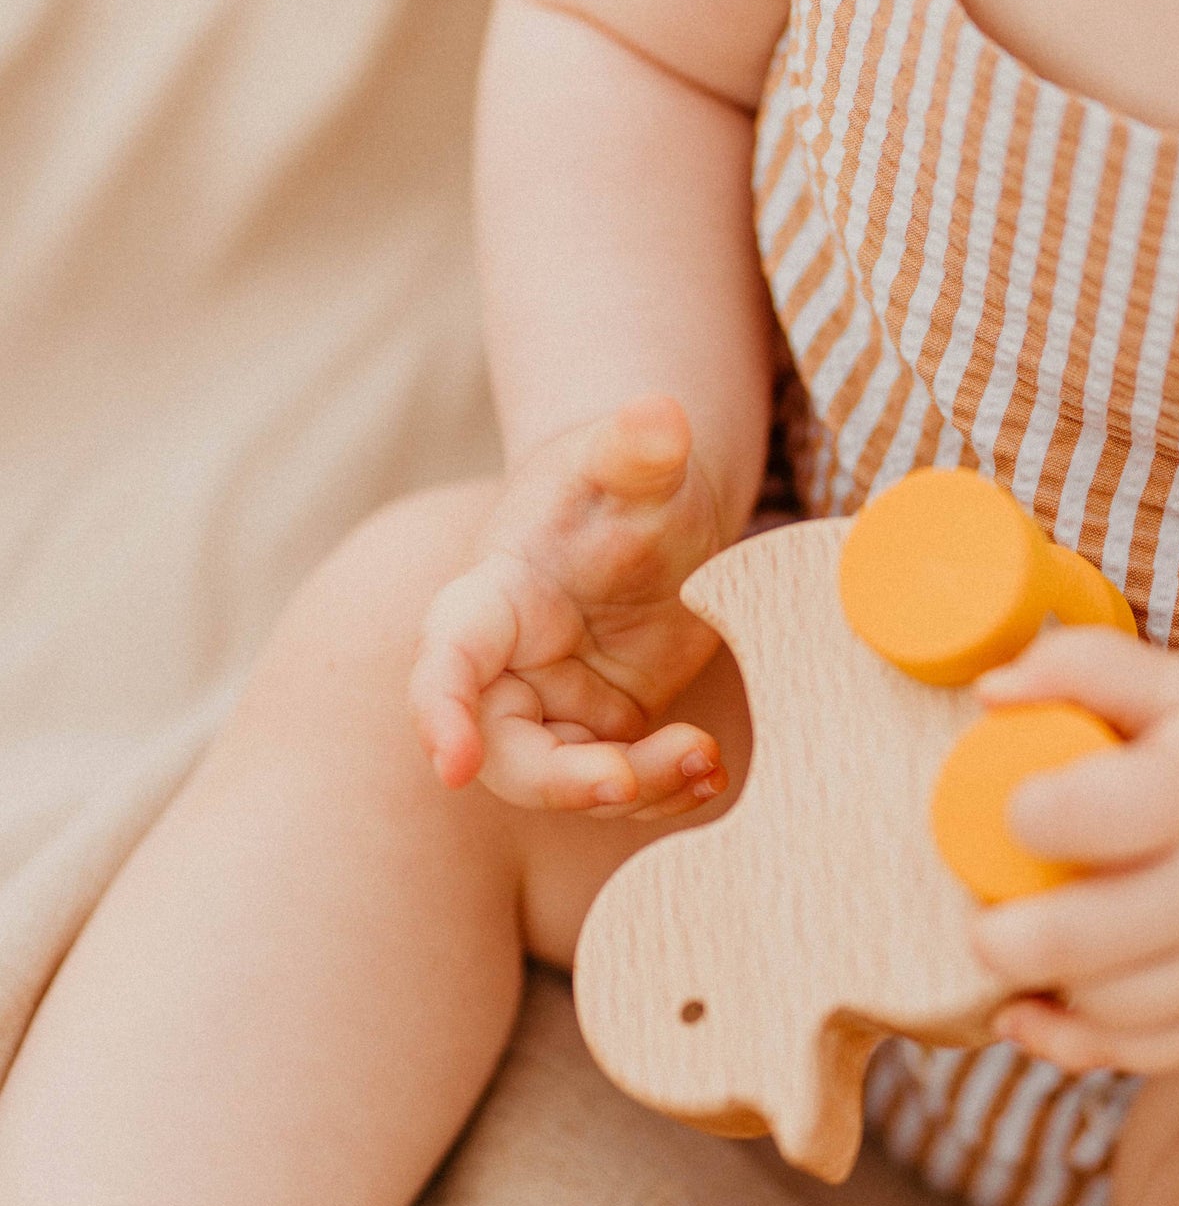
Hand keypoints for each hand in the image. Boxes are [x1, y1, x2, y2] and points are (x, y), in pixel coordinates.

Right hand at [409, 395, 729, 818]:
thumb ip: (640, 443)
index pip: (449, 654)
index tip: (449, 764)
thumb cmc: (628, 478)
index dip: (439, 710)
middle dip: (560, 781)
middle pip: (504, 750)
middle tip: (627, 779)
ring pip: (569, 782)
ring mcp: (560, 704)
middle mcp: (513, 663)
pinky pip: (625, 782)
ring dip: (633, 788)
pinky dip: (666, 791)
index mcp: (497, 596)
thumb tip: (660, 414)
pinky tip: (712, 772)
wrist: (655, 508)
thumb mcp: (638, 460)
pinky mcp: (609, 727)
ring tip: (704, 760)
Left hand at [969, 628, 1178, 1074]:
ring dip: (1035, 982)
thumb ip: (1083, 666)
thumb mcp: (1178, 687)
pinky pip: (1129, 1054)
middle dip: (999, 934)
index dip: (1029, 816)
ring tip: (1015, 939)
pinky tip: (1030, 1001)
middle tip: (979, 906)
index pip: (1094, 816)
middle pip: (1079, 938)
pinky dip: (1063, 1037)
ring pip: (1100, 1007)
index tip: (1011, 810)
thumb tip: (986, 692)